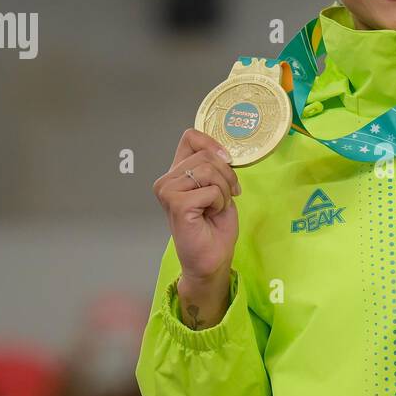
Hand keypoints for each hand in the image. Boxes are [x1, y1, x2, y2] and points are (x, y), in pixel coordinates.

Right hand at [152, 128, 241, 282]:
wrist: (212, 258)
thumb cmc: (214, 227)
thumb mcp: (219, 188)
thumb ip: (215, 167)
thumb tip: (224, 153)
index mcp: (177, 172)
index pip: (190, 137)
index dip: (213, 143)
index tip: (227, 159)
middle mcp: (167, 180)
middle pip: (206, 155)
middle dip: (227, 175)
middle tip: (228, 196)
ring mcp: (168, 191)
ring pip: (209, 171)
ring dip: (224, 191)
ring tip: (217, 207)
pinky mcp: (177, 204)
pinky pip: (211, 190)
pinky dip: (220, 202)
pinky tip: (211, 215)